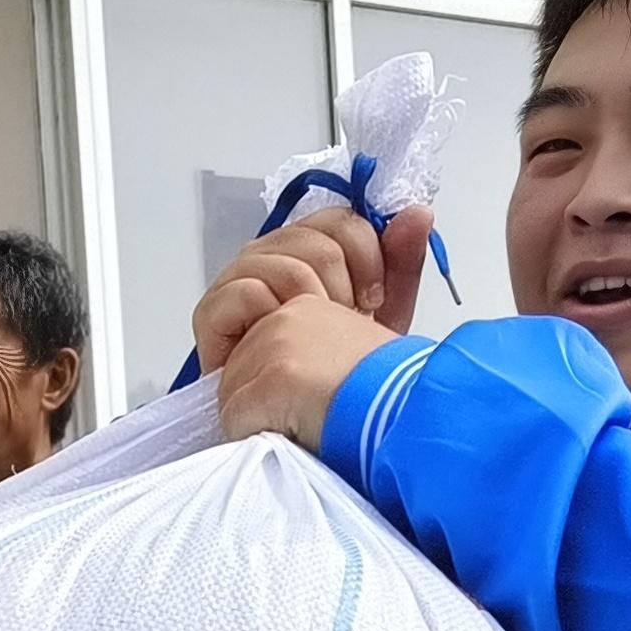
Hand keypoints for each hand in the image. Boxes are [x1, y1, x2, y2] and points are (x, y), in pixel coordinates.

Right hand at [191, 206, 433, 448]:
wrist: (300, 416)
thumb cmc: (332, 366)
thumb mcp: (383, 314)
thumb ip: (400, 262)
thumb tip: (417, 214)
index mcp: (308, 246)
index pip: (340, 220)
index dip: (367, 253)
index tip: (374, 297)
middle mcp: (272, 253)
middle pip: (317, 241)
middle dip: (344, 286)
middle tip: (346, 323)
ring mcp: (240, 278)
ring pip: (286, 266)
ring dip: (310, 307)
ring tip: (316, 340)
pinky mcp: (213, 310)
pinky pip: (247, 292)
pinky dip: (271, 317)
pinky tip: (280, 343)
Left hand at [216, 294, 400, 448]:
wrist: (411, 406)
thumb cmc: (394, 392)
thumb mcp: (363, 351)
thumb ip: (329, 341)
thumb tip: (317, 351)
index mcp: (307, 309)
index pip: (256, 352)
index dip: (272, 388)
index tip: (305, 402)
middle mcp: (287, 319)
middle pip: (237, 373)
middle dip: (259, 405)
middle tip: (304, 418)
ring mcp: (276, 347)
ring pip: (232, 398)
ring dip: (259, 422)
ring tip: (304, 427)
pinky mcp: (272, 380)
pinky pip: (236, 421)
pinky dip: (257, 439)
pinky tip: (296, 436)